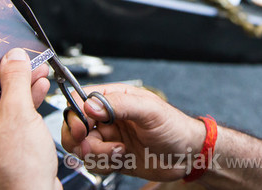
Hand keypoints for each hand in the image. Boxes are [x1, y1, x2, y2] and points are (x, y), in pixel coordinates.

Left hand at [0, 48, 59, 189]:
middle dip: (6, 75)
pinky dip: (18, 108)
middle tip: (22, 59)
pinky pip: (1, 123)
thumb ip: (15, 79)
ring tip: (35, 73)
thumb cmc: (16, 174)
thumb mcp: (18, 114)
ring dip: (16, 89)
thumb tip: (12, 58)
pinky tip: (35, 92)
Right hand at [61, 83, 205, 180]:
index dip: (75, 114)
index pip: (80, 99)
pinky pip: (93, 162)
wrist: (187, 155)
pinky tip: (121, 159)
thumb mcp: (150, 110)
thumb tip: (90, 105)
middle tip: (94, 146)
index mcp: (115, 97)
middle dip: (81, 139)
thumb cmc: (175, 127)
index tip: (82, 128)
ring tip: (119, 152)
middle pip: (74, 125)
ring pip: (81, 147)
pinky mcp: (111, 157)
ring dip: (96, 154)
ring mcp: (108, 138)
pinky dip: (102, 164)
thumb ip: (120, 105)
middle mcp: (108, 117)